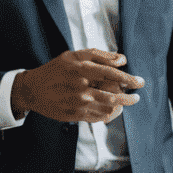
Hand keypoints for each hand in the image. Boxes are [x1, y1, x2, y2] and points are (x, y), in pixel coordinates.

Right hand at [11, 50, 141, 124]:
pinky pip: (99, 117)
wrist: (32, 89)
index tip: (139, 82)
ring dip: (121, 106)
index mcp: (81, 69)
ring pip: (108, 108)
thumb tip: (122, 60)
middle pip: (113, 94)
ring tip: (126, 102)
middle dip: (128, 96)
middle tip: (135, 96)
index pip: (112, 74)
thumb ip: (100, 55)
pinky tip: (112, 110)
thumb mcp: (74, 55)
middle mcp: (81, 87)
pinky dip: (109, 114)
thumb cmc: (56, 69)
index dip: (129, 79)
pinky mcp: (75, 115)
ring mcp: (78, 103)